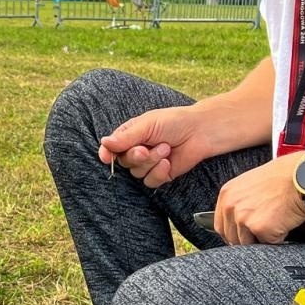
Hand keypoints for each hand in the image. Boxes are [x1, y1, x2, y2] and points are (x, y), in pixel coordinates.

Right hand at [98, 105, 219, 187]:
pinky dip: (159, 172)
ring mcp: (148, 164)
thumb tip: (104, 143)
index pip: (110, 148)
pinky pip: (150, 182)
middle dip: (135, 157)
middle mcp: (136, 150)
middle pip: (123, 163)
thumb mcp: (147, 125)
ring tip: (166, 148)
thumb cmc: (174, 122)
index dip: (106, 154)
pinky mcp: (160, 175)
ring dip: (151, 162)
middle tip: (146, 148)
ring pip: (137, 173)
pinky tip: (169, 162)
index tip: (106, 157)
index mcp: (129, 135)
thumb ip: (125, 137)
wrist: (200, 132)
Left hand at [211, 154, 304, 244]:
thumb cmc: (285, 176)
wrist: (303, 177)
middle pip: (231, 238)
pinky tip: (283, 223)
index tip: (242, 236)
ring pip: (247, 243)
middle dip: (247, 239)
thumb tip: (238, 218)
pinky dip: (277, 238)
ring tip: (276, 221)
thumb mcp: (252, 183)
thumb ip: (241, 200)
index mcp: (227, 194)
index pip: (220, 225)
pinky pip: (266, 243)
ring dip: (262, 239)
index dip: (233, 233)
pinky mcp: (260, 228)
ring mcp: (243, 218)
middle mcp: (231, 206)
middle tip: (263, 231)